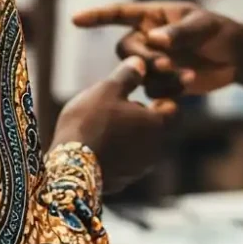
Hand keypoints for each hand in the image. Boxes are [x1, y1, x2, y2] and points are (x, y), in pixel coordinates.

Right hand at [52, 57, 177, 193]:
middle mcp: (156, 149)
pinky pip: (126, 162)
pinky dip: (118, 153)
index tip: (146, 92)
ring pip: (141, 146)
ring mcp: (140, 169)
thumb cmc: (91, 121)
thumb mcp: (108, 89)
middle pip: (155, 128)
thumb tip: (139, 62)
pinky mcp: (124, 181)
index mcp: (157, 124)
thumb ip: (127, 75)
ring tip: (106, 126)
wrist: (70, 166)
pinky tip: (98, 145)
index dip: (160, 97)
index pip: (172, 108)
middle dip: (142, 117)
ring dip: (130, 136)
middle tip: (121, 106)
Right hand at [73, 2, 240, 96]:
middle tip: (167, 64)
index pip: (119, 14)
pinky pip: (151, 88)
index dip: (97, 16)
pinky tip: (187, 85)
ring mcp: (153, 60)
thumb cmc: (221, 32)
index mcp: (152, 17)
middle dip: (144, 58)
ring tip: (186, 76)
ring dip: (159, 76)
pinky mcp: (161, 80)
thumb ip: (180, 32)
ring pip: (137, 72)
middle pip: (125, 49)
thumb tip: (155, 38)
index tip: (75, 20)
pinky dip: (167, 89)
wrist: (236, 59)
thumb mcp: (204, 26)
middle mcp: (147, 37)